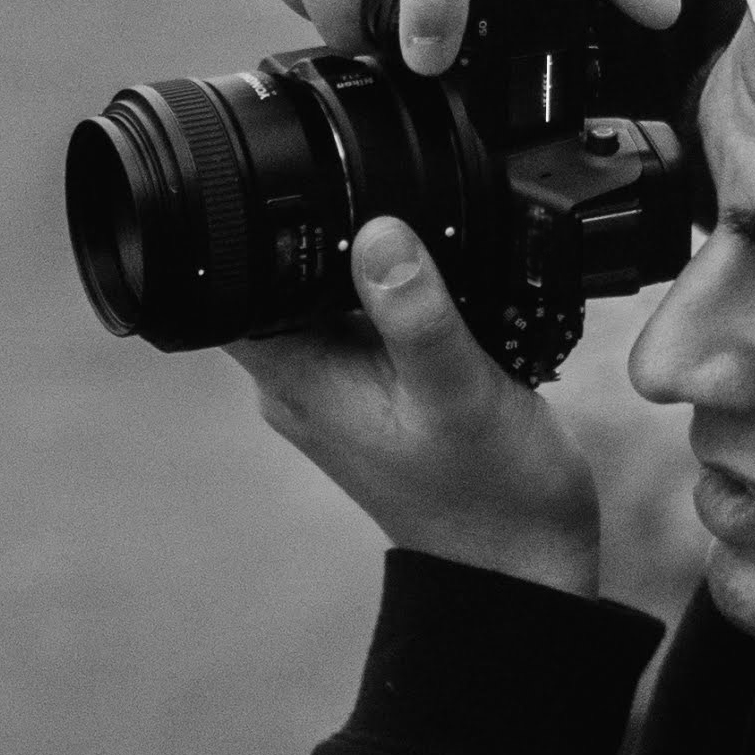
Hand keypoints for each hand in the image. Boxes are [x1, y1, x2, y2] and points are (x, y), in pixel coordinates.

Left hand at [227, 216, 601, 595]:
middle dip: (328, 235)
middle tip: (393, 214)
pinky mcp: (380, 390)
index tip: (305, 185)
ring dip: (372, 268)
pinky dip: (401, 298)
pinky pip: (370, 320)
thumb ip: (416, 315)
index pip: (233, 284)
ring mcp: (339, 388)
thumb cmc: (491, 497)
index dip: (256, 229)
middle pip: (281, 277)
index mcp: (299, 381)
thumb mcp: (459, 393)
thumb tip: (378, 231)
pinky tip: (445, 295)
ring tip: (432, 263)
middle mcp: (304, 383)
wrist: (521, 569)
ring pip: (331, 294)